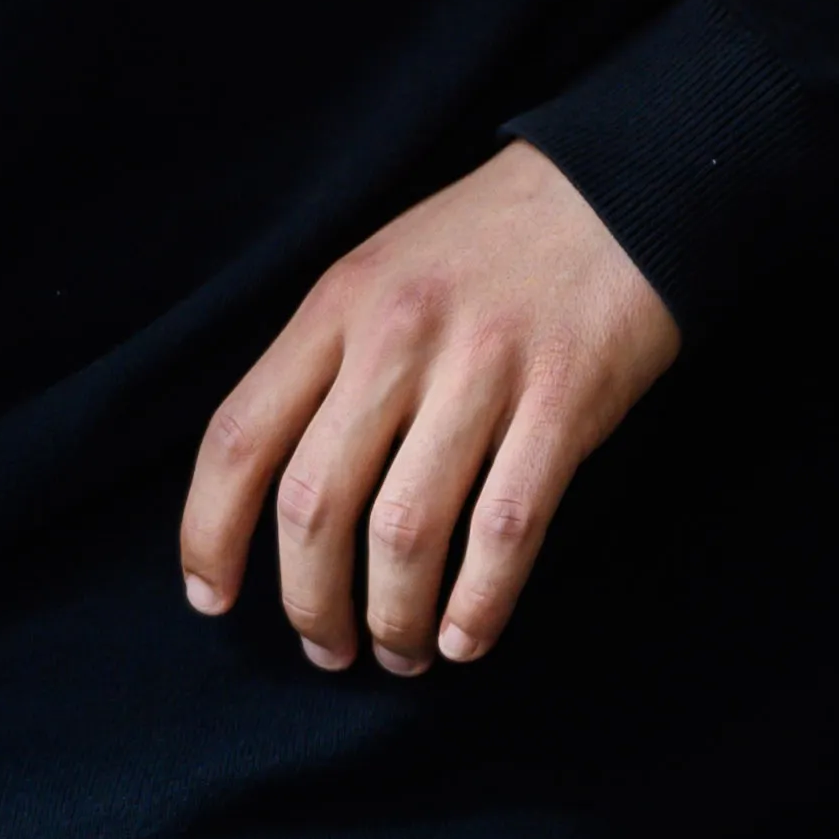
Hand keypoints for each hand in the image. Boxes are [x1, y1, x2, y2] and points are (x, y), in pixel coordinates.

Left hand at [180, 144, 682, 672]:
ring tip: (399, 653)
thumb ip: (328, 364)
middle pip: (317, 503)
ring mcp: (486, 368)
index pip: (240, 437)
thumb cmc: (493, 243)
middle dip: (311, 602)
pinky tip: (466, 637)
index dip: (209, 534)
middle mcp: (399, 336)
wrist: (628, 185)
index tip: (212, 598)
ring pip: (406, 530)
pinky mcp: (566, 398)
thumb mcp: (382, 271)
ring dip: (393, 617)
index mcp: (339, 304)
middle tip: (328, 648)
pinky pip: (507, 527)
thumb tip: (278, 495)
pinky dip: (479, 603)